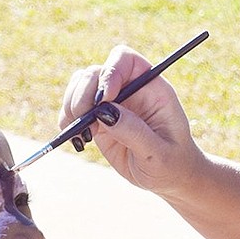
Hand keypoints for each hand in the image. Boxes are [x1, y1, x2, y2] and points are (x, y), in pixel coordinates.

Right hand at [58, 45, 206, 197]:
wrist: (167, 178)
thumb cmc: (172, 163)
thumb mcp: (159, 153)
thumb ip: (134, 131)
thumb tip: (104, 112)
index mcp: (152, 88)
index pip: (126, 60)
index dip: (111, 72)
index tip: (105, 98)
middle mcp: (130, 89)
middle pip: (96, 72)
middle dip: (84, 94)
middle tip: (85, 121)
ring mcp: (111, 103)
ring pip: (80, 86)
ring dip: (72, 106)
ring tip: (80, 132)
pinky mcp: (98, 119)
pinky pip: (74, 108)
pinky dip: (67, 119)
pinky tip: (77, 138)